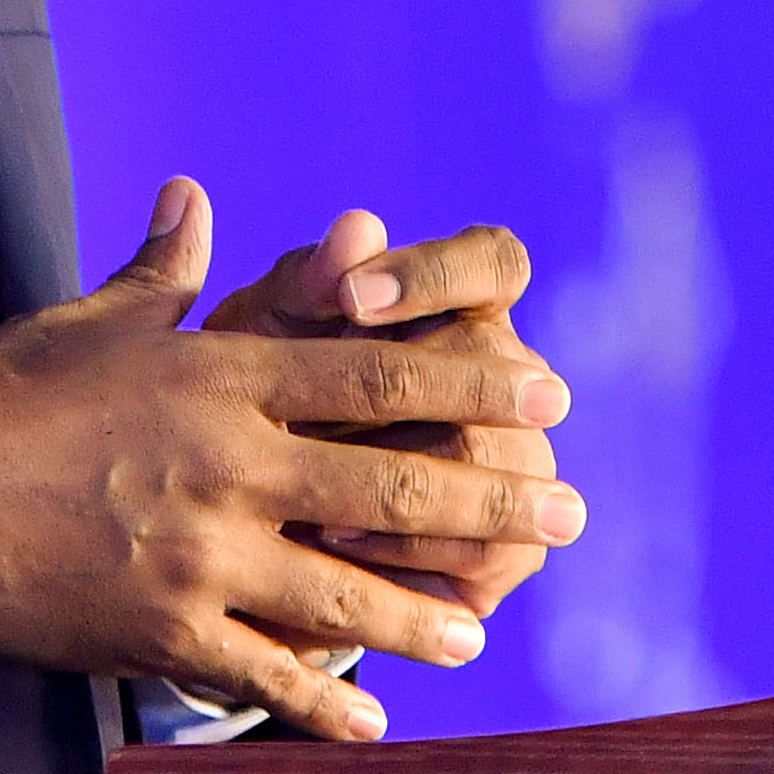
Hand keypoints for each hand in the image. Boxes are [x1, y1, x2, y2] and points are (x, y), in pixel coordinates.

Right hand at [0, 179, 579, 739]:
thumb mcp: (86, 320)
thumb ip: (163, 267)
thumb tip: (193, 194)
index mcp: (218, 375)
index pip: (376, 370)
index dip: (472, 380)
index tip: (546, 393)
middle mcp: (226, 461)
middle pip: (391, 482)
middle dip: (492, 502)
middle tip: (569, 515)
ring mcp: (199, 555)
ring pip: (348, 592)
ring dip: (430, 614)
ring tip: (485, 627)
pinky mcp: (160, 632)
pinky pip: (265, 677)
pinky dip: (324, 707)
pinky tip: (373, 728)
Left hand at [204, 208, 561, 618]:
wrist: (249, 531)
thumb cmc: (254, 406)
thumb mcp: (262, 343)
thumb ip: (305, 286)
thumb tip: (359, 224)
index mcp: (463, 306)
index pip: (497, 261)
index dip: (436, 276)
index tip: (348, 297)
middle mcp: (511, 378)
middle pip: (492, 362)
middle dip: (400, 390)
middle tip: (309, 414)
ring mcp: (524, 463)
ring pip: (497, 457)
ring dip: (395, 474)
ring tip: (308, 492)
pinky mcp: (512, 548)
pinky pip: (486, 545)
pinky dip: (403, 545)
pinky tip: (334, 540)